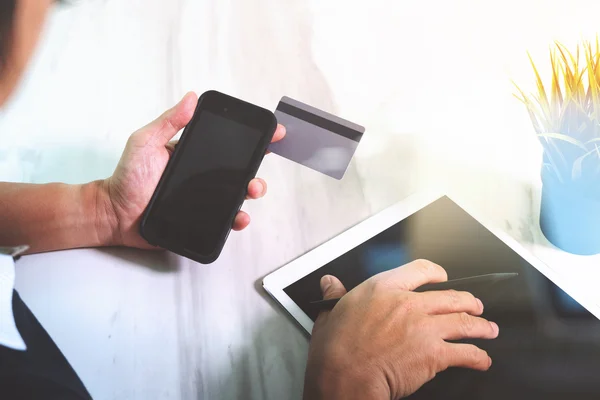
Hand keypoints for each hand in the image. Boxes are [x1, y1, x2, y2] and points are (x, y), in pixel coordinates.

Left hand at [100, 92, 285, 247]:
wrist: (115, 214)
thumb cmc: (127, 177)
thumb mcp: (145, 142)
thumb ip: (168, 121)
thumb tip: (190, 98)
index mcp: (194, 154)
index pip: (228, 144)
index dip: (252, 139)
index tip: (271, 133)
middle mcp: (203, 176)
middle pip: (240, 170)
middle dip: (257, 168)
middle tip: (256, 171)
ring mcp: (204, 198)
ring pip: (238, 194)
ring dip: (251, 191)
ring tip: (250, 191)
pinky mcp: (201, 219)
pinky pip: (225, 219)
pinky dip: (237, 219)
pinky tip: (238, 217)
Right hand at [304, 260, 498, 399]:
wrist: (344, 378)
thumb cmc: (334, 351)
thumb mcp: (330, 315)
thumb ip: (334, 296)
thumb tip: (329, 283)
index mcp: (382, 289)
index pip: (418, 270)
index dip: (436, 273)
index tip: (442, 277)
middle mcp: (407, 303)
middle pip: (449, 296)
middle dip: (468, 301)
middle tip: (475, 306)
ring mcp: (423, 327)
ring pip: (463, 321)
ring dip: (480, 326)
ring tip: (488, 329)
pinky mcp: (434, 353)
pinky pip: (465, 352)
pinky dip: (478, 357)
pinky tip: (482, 360)